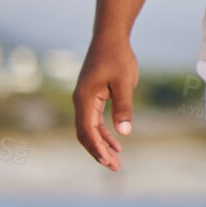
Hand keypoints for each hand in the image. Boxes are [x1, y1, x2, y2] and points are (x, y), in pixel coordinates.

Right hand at [73, 35, 138, 170]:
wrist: (110, 39)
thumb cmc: (118, 57)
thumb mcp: (124, 82)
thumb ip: (124, 107)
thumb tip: (124, 133)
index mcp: (84, 99)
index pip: (87, 130)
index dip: (97, 147)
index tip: (108, 161)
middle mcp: (80, 101)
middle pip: (86, 134)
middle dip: (99, 152)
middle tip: (114, 168)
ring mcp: (85, 100)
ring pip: (90, 129)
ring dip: (102, 145)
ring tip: (116, 161)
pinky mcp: (92, 97)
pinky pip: (95, 121)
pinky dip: (104, 133)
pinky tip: (116, 142)